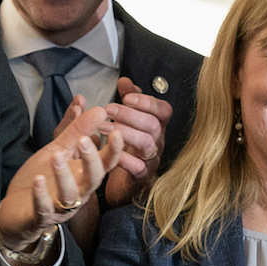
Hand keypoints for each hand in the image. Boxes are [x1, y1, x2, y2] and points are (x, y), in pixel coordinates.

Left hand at [0, 125, 123, 259]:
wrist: (17, 210)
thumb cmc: (42, 178)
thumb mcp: (58, 150)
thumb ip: (77, 131)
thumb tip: (99, 109)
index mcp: (84, 175)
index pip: (105, 163)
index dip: (114, 150)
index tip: (116, 132)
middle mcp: (78, 193)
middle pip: (93, 179)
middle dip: (91, 160)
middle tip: (84, 140)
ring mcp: (60, 207)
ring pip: (70, 194)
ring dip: (64, 175)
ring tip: (56, 156)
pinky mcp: (41, 217)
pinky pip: (44, 208)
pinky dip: (41, 195)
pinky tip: (38, 180)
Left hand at [100, 78, 170, 199]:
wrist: (124, 185)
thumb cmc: (127, 149)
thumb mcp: (127, 122)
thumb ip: (128, 101)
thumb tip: (125, 80)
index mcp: (156, 127)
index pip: (163, 110)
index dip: (147, 102)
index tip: (126, 96)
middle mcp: (158, 142)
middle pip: (154, 125)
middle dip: (131, 115)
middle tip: (108, 109)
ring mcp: (152, 160)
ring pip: (146, 143)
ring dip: (124, 132)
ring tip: (103, 127)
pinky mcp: (141, 177)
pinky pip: (137, 167)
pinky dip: (124, 158)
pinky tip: (108, 150)